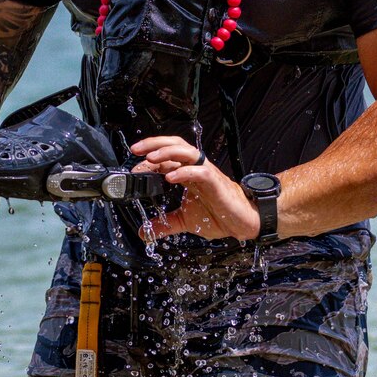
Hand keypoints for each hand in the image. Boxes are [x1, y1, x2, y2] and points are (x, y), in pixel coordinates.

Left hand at [130, 136, 261, 242]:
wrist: (242, 222)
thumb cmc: (219, 215)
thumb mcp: (184, 220)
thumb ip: (165, 224)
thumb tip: (145, 232)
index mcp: (188, 174)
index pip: (167, 157)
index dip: (149, 158)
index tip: (133, 166)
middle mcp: (196, 169)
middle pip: (175, 145)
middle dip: (154, 144)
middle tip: (135, 150)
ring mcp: (207, 174)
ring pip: (187, 152)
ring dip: (167, 152)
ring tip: (150, 158)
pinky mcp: (216, 183)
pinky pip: (200, 172)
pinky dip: (184, 171)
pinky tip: (170, 176)